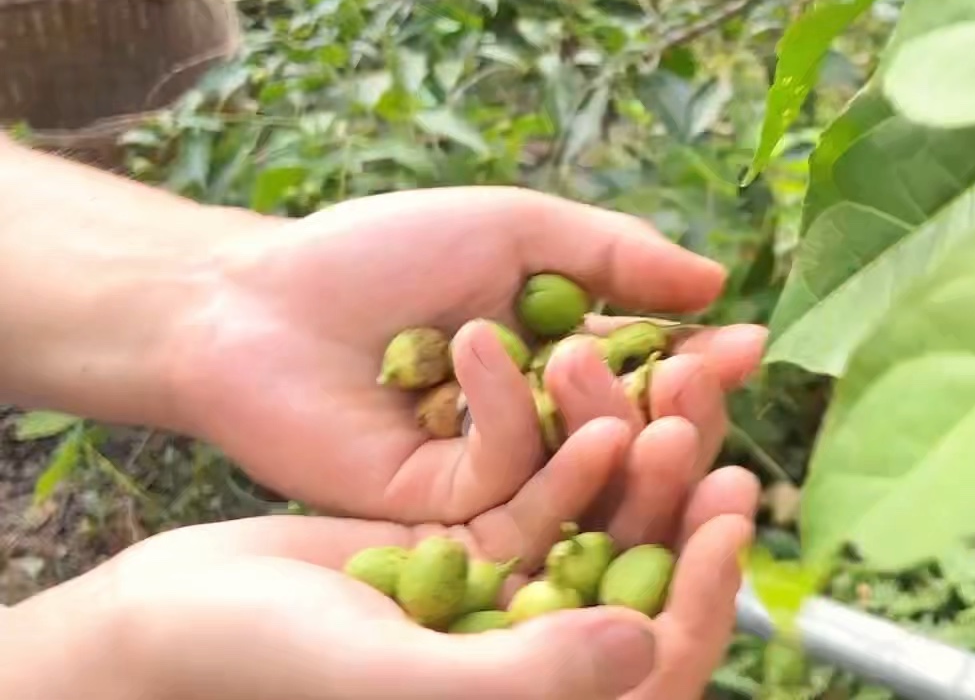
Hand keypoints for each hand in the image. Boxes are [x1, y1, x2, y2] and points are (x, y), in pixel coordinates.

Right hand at [0, 416, 757, 699]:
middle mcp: (539, 667)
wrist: (168, 620)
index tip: (728, 514)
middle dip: (680, 504)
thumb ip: (524, 679)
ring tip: (666, 387)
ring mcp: (513, 608)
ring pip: (606, 528)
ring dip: (639, 458)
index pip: (659, 667)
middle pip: (644, 584)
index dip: (704, 593)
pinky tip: (586, 383)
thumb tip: (647, 648)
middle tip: (708, 425)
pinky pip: (550, 495)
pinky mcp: (480, 549)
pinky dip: (574, 443)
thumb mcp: (395, 674)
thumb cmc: (258, 668)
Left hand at [162, 186, 765, 527]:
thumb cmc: (381, 250)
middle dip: (682, 412)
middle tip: (705, 377)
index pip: (656, 379)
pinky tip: (494, 356)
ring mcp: (493, 477)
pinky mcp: (440, 514)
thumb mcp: (516, 229)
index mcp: (566, 362)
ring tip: (647, 382)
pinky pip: (507, 482)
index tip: (747, 343)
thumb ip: (614, 254)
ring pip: (586, 476)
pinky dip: (517, 420)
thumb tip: (715, 281)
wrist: (255, 297)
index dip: (703, 368)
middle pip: (638, 444)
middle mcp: (539, 429)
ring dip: (622, 427)